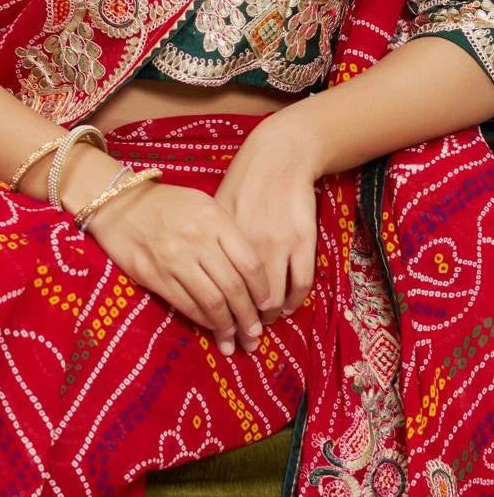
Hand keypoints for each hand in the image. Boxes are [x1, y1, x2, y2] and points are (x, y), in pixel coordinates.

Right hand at [83, 179, 271, 355]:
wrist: (119, 203)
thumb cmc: (168, 204)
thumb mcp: (204, 205)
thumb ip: (227, 233)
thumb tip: (253, 276)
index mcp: (214, 219)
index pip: (250, 263)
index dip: (263, 291)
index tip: (268, 305)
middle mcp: (197, 239)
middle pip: (233, 288)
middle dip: (248, 317)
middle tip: (256, 334)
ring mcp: (174, 259)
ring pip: (212, 302)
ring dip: (227, 326)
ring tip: (236, 340)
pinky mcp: (154, 276)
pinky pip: (187, 305)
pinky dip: (203, 321)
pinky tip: (211, 327)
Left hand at [214, 110, 321, 337]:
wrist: (280, 156)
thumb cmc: (243, 181)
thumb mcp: (216, 208)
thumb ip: (208, 240)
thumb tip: (194, 271)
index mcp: (222, 237)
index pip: (218, 288)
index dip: (219, 316)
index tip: (220, 331)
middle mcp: (249, 244)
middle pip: (246, 300)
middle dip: (245, 326)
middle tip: (244, 340)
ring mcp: (278, 244)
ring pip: (274, 297)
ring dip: (269, 318)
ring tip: (263, 325)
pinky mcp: (303, 241)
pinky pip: (301, 284)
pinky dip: (294, 302)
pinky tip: (287, 308)